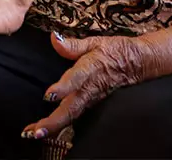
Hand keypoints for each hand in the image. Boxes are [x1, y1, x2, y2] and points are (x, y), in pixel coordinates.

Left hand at [21, 33, 148, 140]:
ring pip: (72, 116)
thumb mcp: (95, 42)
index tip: (48, 95)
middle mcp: (89, 89)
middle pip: (71, 108)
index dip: (63, 88)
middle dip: (53, 121)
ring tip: (34, 133)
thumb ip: (72, 45)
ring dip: (53, 126)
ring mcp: (90, 99)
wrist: (138, 63)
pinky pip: (74, 116)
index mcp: (90, 69)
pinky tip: (45, 130)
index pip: (76, 79)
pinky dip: (59, 125)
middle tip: (35, 131)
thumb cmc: (115, 51)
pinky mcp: (90, 104)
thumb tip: (54, 38)